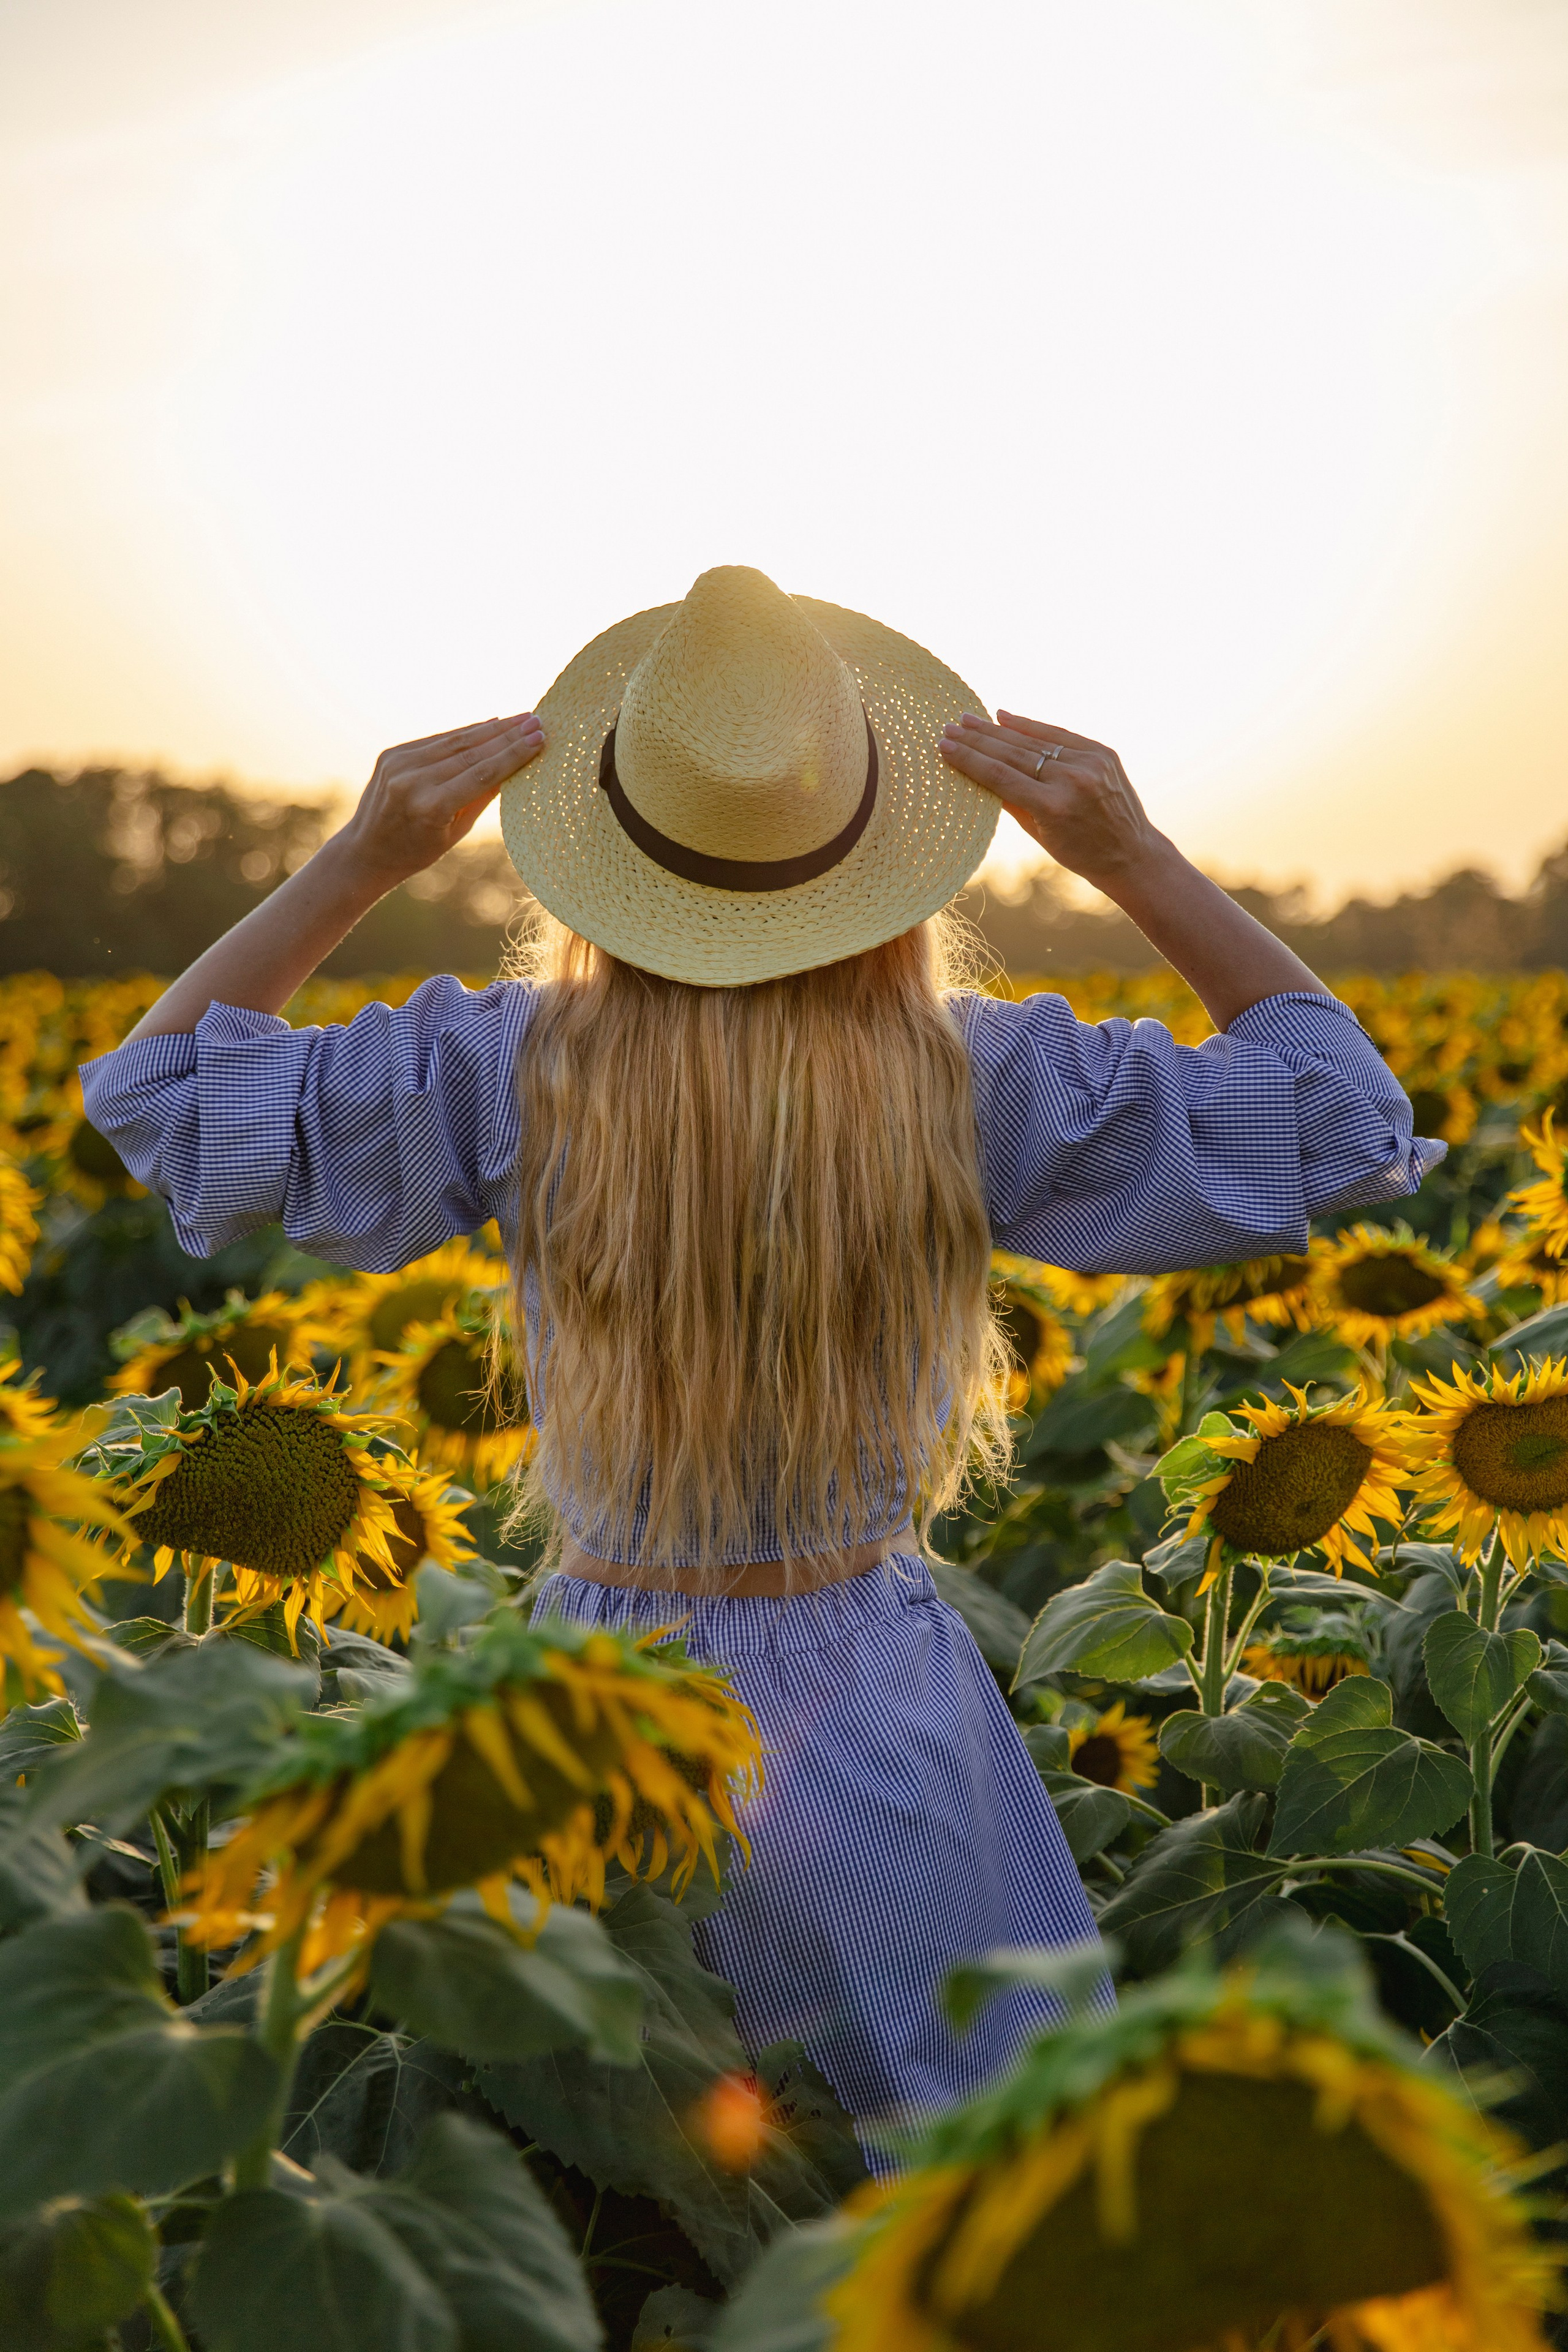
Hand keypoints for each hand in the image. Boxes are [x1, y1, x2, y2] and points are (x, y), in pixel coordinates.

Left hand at [336, 712, 544, 888]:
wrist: (366, 851)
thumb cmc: (418, 851)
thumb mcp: (456, 832)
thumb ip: (482, 797)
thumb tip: (515, 766)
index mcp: (430, 806)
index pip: (482, 773)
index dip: (513, 754)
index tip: (540, 738)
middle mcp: (412, 780)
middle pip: (471, 752)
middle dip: (508, 735)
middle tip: (538, 721)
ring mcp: (399, 764)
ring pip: (455, 741)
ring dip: (491, 728)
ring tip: (521, 718)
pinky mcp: (392, 754)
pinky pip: (438, 740)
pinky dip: (466, 733)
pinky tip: (490, 724)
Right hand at [938, 710, 1159, 888]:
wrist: (1131, 853)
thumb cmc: (1079, 852)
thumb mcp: (1039, 835)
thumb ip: (1011, 801)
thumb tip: (978, 772)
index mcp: (1053, 808)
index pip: (1000, 777)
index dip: (970, 760)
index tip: (944, 746)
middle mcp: (1072, 781)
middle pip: (1014, 754)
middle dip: (978, 739)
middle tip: (950, 726)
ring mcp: (1090, 763)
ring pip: (1034, 741)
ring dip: (998, 729)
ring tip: (970, 719)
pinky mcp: (1102, 753)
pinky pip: (1058, 736)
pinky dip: (1031, 726)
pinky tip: (1005, 717)